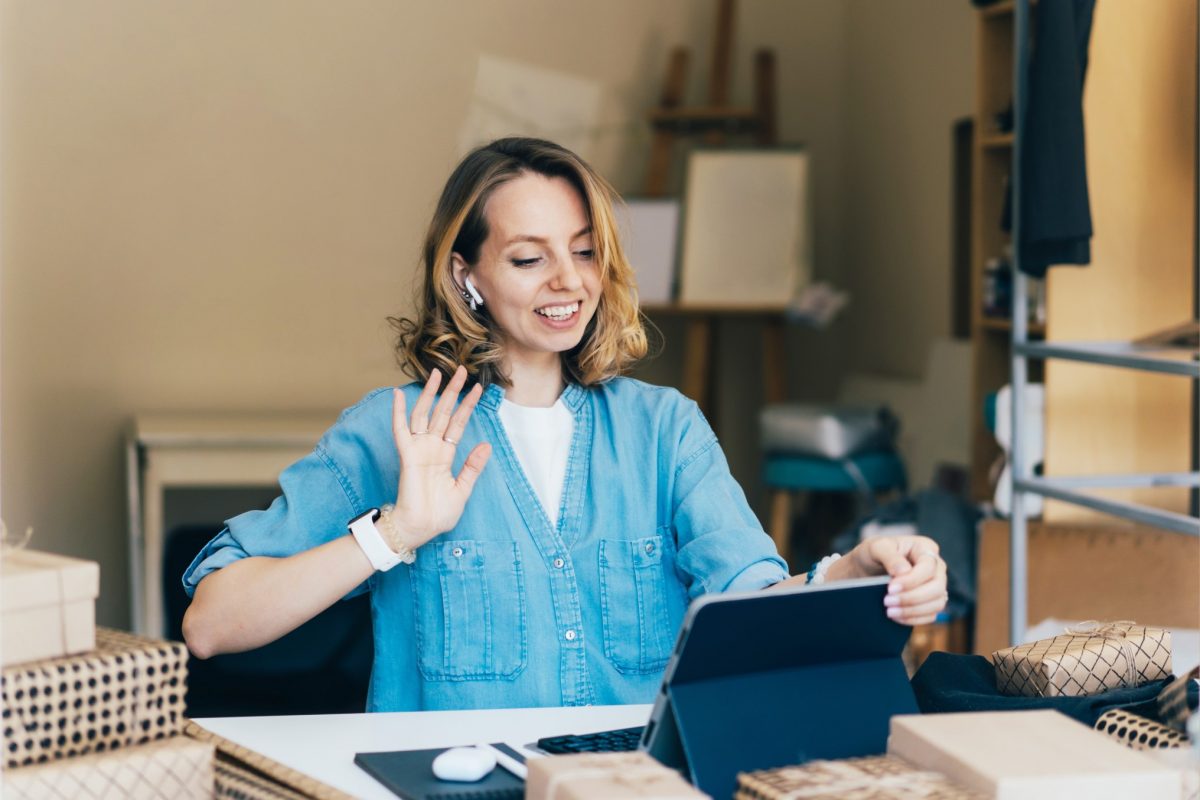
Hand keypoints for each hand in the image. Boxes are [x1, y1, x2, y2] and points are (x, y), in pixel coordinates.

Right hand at [388, 366, 491, 549]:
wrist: (421, 528)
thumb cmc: (439, 513)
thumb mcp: (463, 489)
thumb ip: (472, 467)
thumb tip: (486, 445)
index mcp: (445, 454)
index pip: (458, 423)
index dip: (468, 406)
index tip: (478, 388)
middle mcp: (431, 447)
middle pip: (443, 412)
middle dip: (452, 392)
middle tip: (462, 370)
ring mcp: (419, 449)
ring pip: (424, 414)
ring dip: (430, 394)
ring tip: (439, 373)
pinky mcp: (408, 456)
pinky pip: (401, 430)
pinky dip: (399, 412)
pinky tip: (398, 395)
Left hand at [836, 535, 948, 625]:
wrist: (866, 568)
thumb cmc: (873, 553)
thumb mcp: (876, 547)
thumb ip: (890, 556)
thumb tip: (904, 571)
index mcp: (925, 548)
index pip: (928, 567)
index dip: (912, 580)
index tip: (890, 588)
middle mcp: (936, 567)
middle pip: (937, 587)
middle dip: (912, 598)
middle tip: (887, 601)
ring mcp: (935, 585)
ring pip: (937, 603)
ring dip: (913, 611)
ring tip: (890, 611)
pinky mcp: (930, 601)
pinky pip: (931, 615)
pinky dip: (914, 618)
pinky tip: (896, 617)